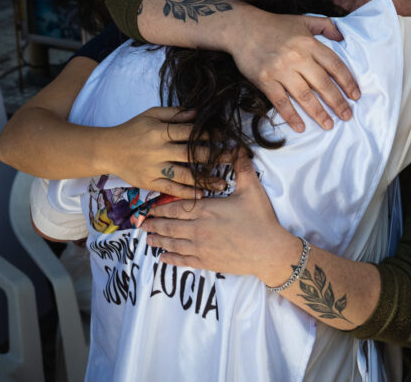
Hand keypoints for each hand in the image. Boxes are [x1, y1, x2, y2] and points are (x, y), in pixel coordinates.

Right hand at [102, 106, 228, 194]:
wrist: (108, 150)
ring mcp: (153, 168)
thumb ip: (174, 114)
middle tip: (234, 158)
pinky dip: (186, 193)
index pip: (189, 133)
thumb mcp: (151, 115)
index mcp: (159, 132)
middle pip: (191, 154)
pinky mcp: (149, 182)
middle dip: (215, 156)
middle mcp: (157, 151)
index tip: (226, 137)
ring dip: (205, 179)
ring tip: (223, 183)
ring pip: (184, 175)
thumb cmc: (133, 129)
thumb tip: (198, 113)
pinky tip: (201, 195)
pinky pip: (170, 189)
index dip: (209, 135)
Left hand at [141, 157, 297, 285]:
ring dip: (159, 240)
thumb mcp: (252, 189)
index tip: (149, 208)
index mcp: (206, 210)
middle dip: (155, 224)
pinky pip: (183, 260)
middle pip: (170, 226)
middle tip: (142, 223)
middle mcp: (198, 229)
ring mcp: (201, 248)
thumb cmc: (260, 220)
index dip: (161, 208)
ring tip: (148, 238)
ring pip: (173, 243)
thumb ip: (242, 168)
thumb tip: (239, 147)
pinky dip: (171, 258)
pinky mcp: (207, 262)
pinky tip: (163, 257)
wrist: (269, 251)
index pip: (177, 208)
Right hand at [231, 12, 360, 132]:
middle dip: (337, 102)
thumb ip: (326, 26)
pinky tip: (301, 127)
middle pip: (322, 83)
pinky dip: (291, 115)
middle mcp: (297, 56)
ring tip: (329, 125)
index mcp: (309, 43)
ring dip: (318, 113)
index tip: (355, 96)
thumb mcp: (303, 20)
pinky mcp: (264, 79)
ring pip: (304, 96)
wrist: (242, 27)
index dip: (347, 82)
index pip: (334, 65)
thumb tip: (344, 37)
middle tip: (347, 116)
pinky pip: (281, 101)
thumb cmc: (275, 25)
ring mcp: (280, 69)